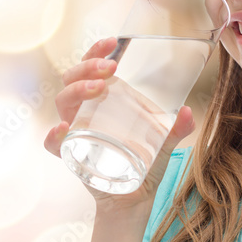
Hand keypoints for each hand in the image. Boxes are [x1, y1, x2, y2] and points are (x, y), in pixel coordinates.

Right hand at [43, 37, 195, 212]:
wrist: (134, 200)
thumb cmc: (145, 166)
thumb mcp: (164, 144)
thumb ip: (175, 129)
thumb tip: (188, 113)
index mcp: (103, 101)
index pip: (92, 68)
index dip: (96, 52)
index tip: (112, 42)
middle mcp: (84, 112)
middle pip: (72, 78)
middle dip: (87, 66)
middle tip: (111, 68)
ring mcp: (75, 131)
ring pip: (62, 102)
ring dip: (77, 90)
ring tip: (98, 88)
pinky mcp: (70, 155)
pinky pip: (53, 143)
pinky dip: (54, 135)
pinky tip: (63, 128)